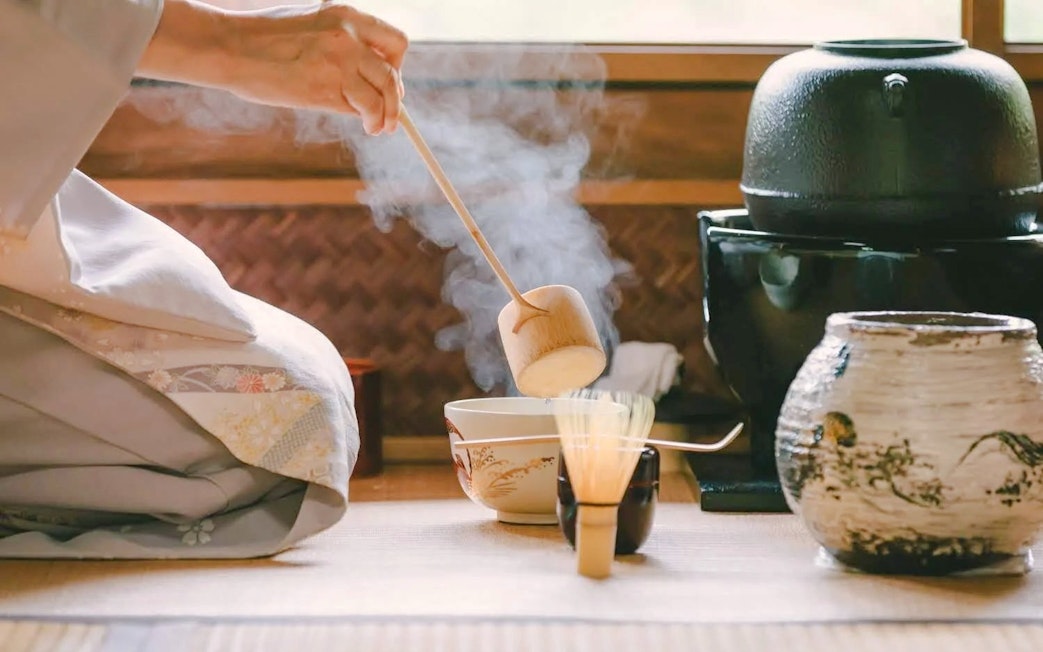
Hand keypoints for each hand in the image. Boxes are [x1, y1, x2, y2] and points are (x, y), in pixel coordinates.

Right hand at [139, 0, 409, 134]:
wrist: (230, 46)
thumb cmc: (264, 39)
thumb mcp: (312, 26)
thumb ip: (342, 43)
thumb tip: (369, 75)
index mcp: (346, 15)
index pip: (395, 42)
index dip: (397, 66)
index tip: (390, 81)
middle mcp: (347, 36)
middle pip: (393, 74)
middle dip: (396, 99)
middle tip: (393, 116)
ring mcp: (337, 63)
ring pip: (382, 95)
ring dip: (386, 117)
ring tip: (378, 128)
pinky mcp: (324, 89)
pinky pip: (359, 108)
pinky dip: (367, 120)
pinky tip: (365, 126)